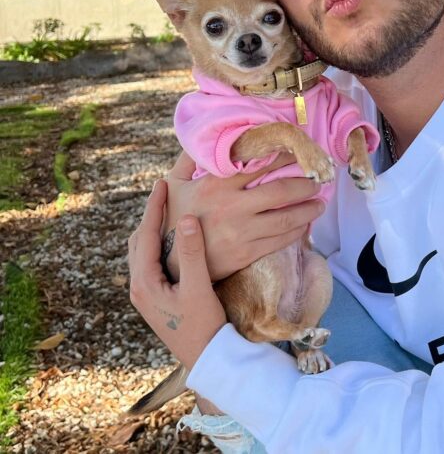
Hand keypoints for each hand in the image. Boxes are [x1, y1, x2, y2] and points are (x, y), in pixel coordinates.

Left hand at [128, 180, 226, 370]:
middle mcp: (139, 287)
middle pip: (138, 241)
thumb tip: (185, 218)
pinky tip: (174, 240)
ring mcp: (146, 294)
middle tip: (165, 194)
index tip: (162, 183)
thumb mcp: (199, 288)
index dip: (153, 207)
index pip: (144, 235)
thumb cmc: (203, 326)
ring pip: (142, 252)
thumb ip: (192, 252)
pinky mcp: (155, 298)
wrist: (206, 359)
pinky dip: (158, 244)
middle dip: (150, 216)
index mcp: (144, 283)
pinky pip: (151, 262)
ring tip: (169, 211)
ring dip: (153, 230)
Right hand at [163, 152, 324, 281]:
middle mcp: (232, 206)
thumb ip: (189, 159)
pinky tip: (305, 224)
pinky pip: (280, 240)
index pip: (259, 164)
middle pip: (280, 190)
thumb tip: (202, 137)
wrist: (170, 263)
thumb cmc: (172, 219)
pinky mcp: (247, 253)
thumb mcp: (173, 184)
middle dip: (305, 183)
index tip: (300, 152)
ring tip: (320, 202)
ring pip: (286, 217)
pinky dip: (297, 230)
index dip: (285, 157)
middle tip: (318, 179)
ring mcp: (241, 232)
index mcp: (216, 185)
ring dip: (308, 209)